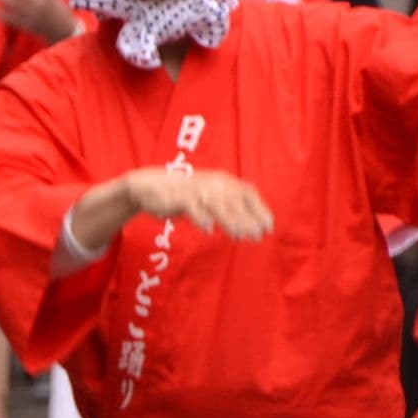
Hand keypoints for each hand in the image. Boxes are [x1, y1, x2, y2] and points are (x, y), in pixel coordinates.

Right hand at [125, 167, 273, 240]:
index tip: (268, 226)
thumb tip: (249, 223)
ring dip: (230, 220)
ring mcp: (196, 190)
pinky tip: (208, 230)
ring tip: (239, 236)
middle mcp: (213, 183)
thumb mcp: (208, 197)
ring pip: (217, 205)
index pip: (248, 192)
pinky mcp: (179, 197)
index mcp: (223, 181)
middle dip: (248, 219)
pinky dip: (201, 218)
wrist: (149, 186)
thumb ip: (227, 206)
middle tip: (258, 236)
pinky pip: (192, 207)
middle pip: (236, 201)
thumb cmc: (183, 195)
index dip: (260, 209)